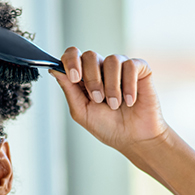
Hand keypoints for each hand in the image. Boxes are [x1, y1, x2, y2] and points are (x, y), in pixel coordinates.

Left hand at [50, 47, 166, 153]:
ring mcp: (121, 68)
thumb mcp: (82, 111)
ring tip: (115, 104)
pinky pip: (130, 65)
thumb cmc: (108, 127)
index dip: (70, 61)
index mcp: (85, 77)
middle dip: (92, 79)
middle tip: (98, 99)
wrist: (133, 139)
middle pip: (90, 55)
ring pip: (111, 60)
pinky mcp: (140, 70)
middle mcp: (102, 69)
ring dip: (111, 86)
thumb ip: (69, 89)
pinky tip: (129, 101)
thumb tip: (54, 69)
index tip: (74, 77)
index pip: (73, 55)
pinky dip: (128, 85)